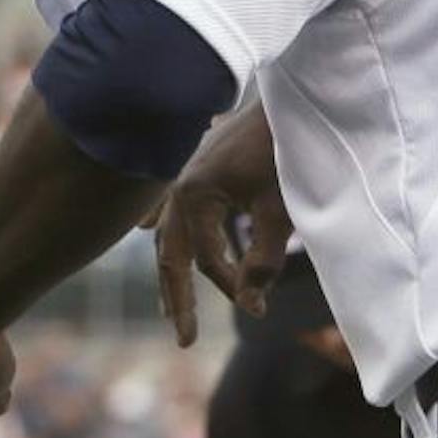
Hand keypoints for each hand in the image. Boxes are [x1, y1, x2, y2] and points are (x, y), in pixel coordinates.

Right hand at [147, 99, 290, 346]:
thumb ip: (265, 259)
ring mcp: (184, 174)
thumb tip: (251, 304)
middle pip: (173, 254)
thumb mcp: (280, 209)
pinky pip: (171, 203)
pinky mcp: (198, 164)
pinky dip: (163, 223)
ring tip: (171, 303)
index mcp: (195, 196)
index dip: (235, 289)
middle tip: (185, 339)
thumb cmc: (286, 151)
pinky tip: (145, 230)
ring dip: (173, 267)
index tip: (261, 311)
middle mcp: (179, 187)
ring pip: (170, 231)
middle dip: (179, 297)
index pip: (209, 260)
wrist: (292, 98)